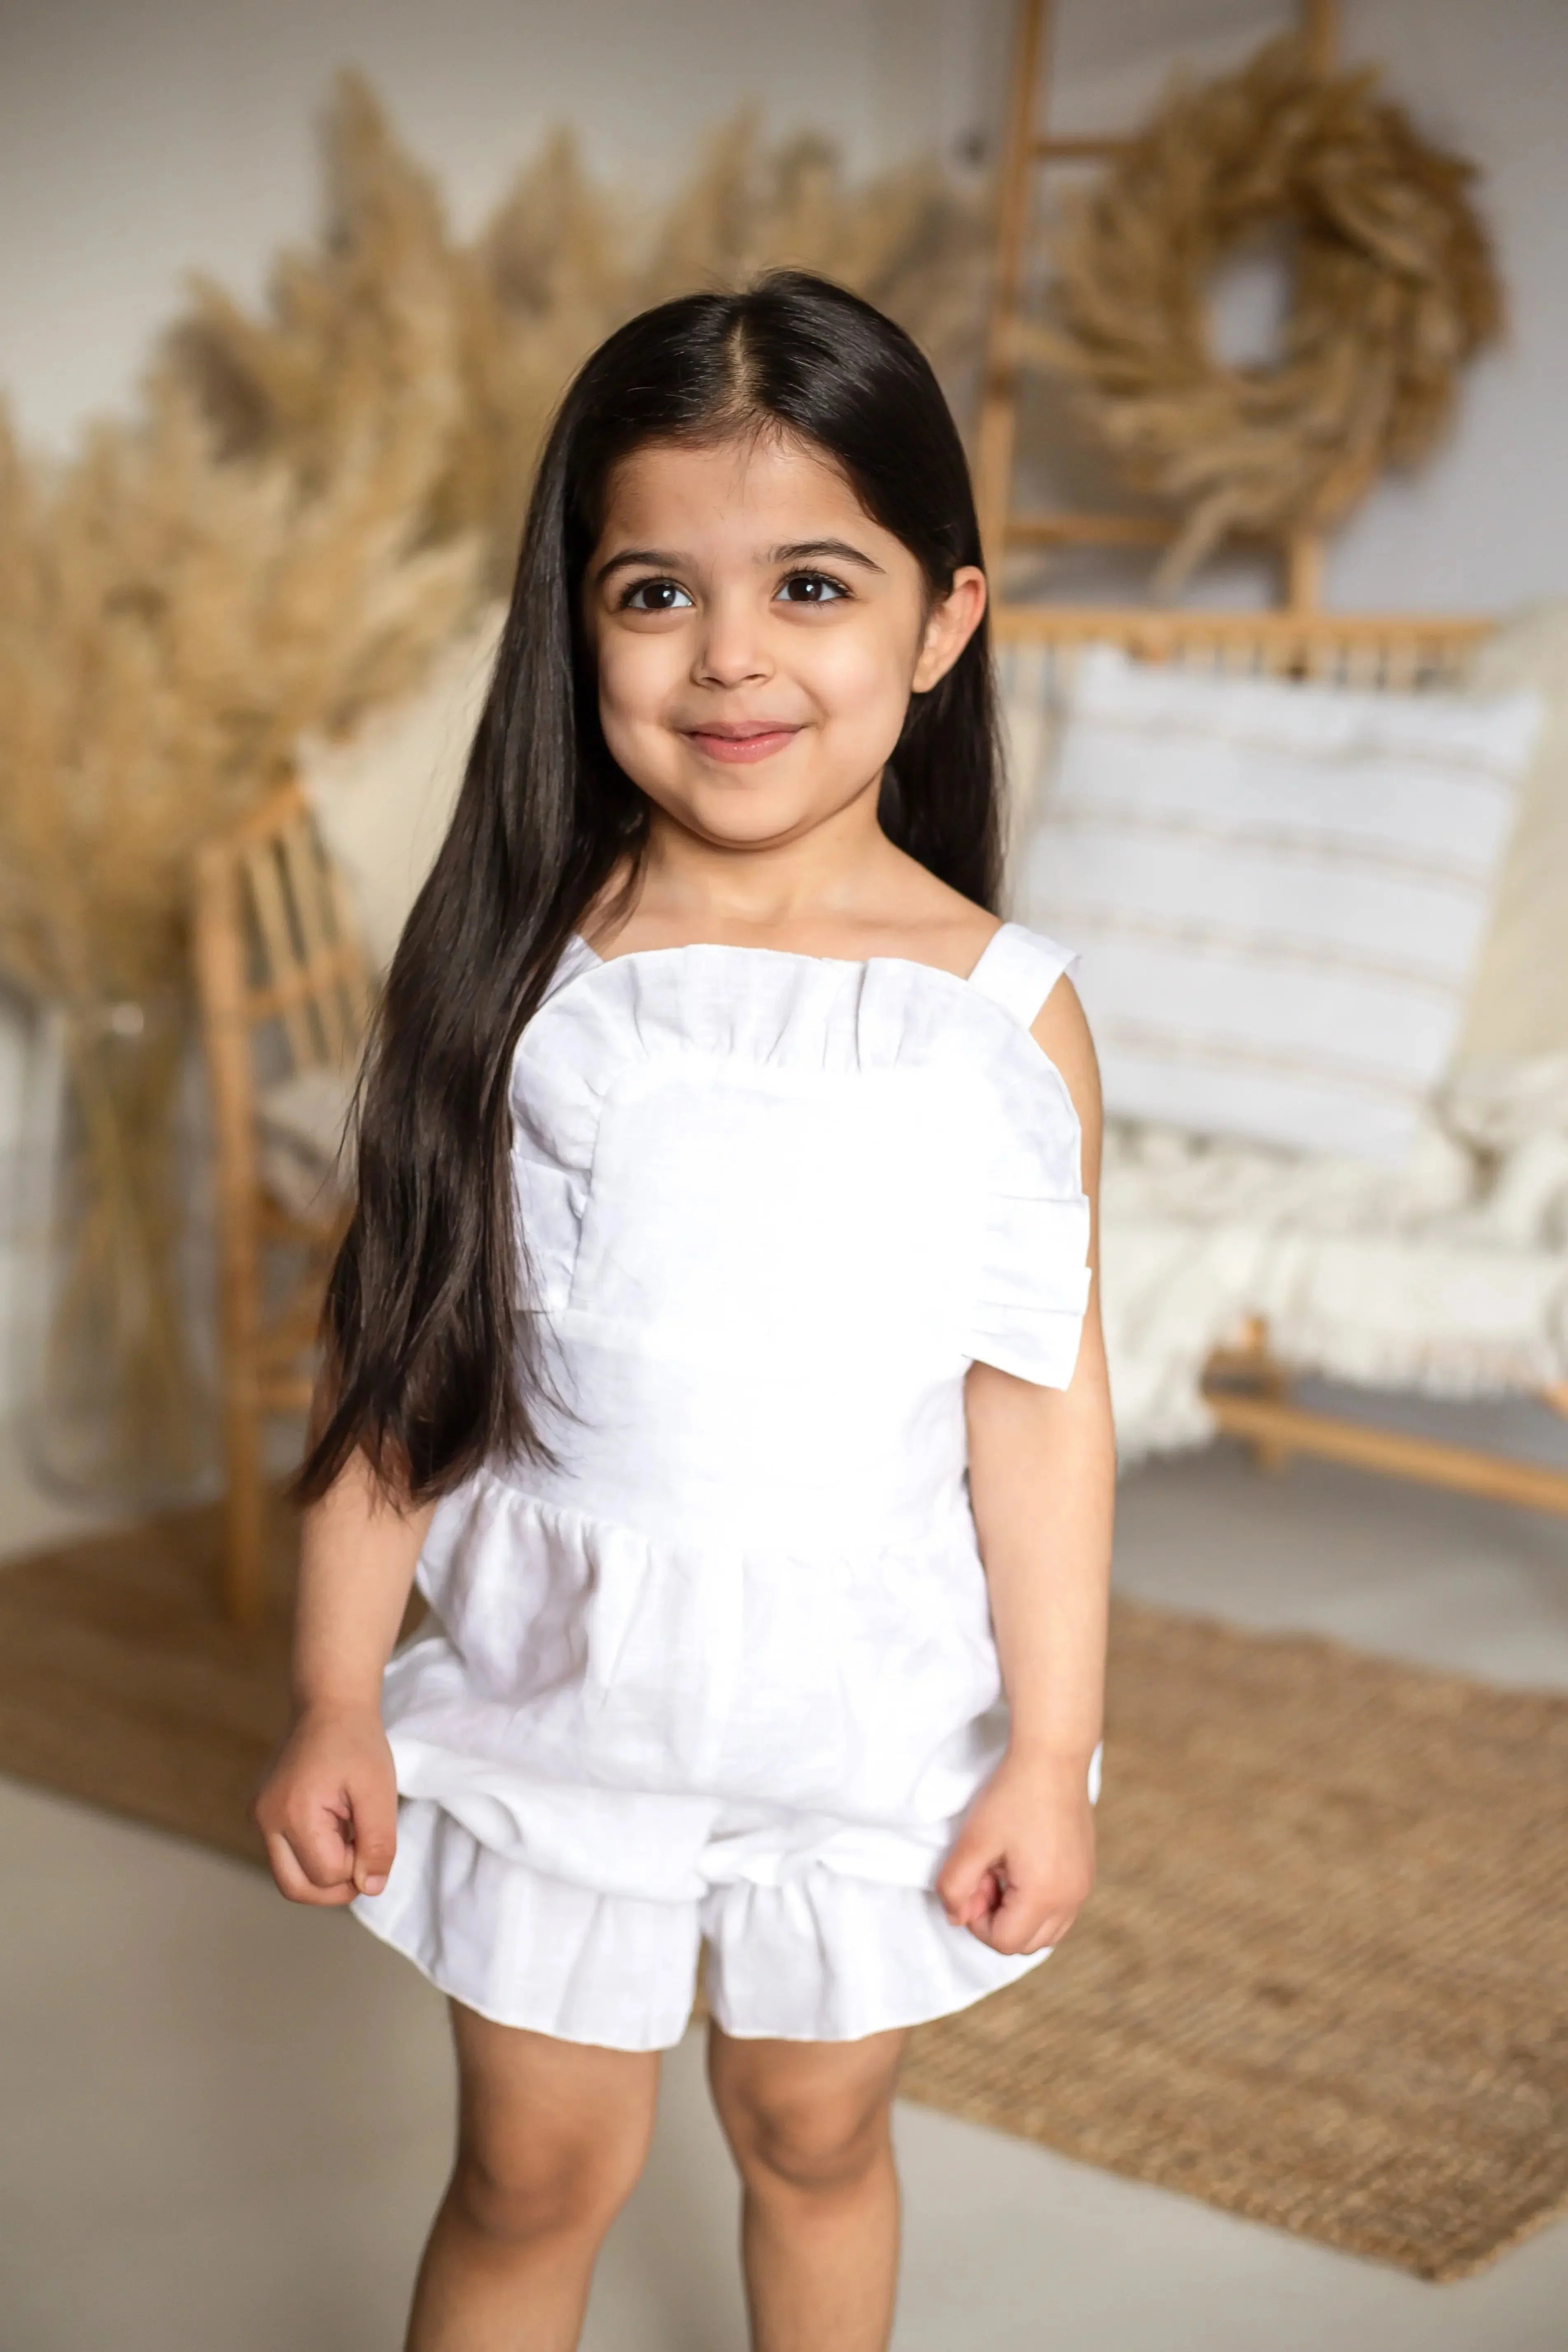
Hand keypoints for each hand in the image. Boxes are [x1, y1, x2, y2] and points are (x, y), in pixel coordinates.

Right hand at [254, 1702, 397, 1906]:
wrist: (329, 1703)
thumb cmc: (356, 1742)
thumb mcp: (379, 1791)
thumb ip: (378, 1844)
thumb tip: (371, 1889)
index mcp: (292, 1812)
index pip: (326, 1875)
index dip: (358, 1866)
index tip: (370, 1831)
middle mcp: (265, 1819)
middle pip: (296, 1888)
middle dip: (335, 1885)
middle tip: (363, 1856)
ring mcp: (258, 1816)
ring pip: (289, 1876)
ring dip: (324, 1870)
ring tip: (347, 1833)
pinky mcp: (261, 1812)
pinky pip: (285, 1854)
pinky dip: (312, 1853)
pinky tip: (334, 1825)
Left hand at [935, 1747, 1095, 1956]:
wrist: (1053, 1757)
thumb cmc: (1012, 1797)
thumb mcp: (973, 1841)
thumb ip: (955, 1887)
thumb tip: (956, 1917)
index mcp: (1045, 1896)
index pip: (1003, 1942)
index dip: (976, 1919)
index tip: (974, 1878)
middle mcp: (1072, 1899)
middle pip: (1026, 1944)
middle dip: (997, 1919)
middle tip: (986, 1873)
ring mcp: (1083, 1887)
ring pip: (1045, 1931)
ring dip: (1017, 1913)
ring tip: (1004, 1868)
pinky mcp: (1085, 1873)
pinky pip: (1059, 1909)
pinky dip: (1036, 1901)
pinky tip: (1022, 1861)